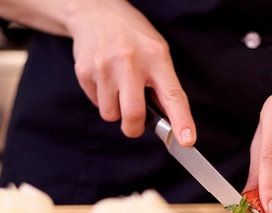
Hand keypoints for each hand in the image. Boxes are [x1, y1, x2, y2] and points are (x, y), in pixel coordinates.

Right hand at [67, 0, 195, 142]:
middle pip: (133, 114)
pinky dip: (103, 99)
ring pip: (111, 115)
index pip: (173, 95)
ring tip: (119, 89)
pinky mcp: (85, 72)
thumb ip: (164, 85)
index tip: (186, 140)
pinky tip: (106, 80)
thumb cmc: (133, 38)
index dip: (181, 121)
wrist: (95, 13)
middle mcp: (130, 62)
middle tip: (136, 123)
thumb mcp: (158, 53)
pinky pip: (96, 104)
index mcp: (156, 58)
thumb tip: (171, 121)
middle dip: (134, 127)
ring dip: (116, 111)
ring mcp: (105, 67)